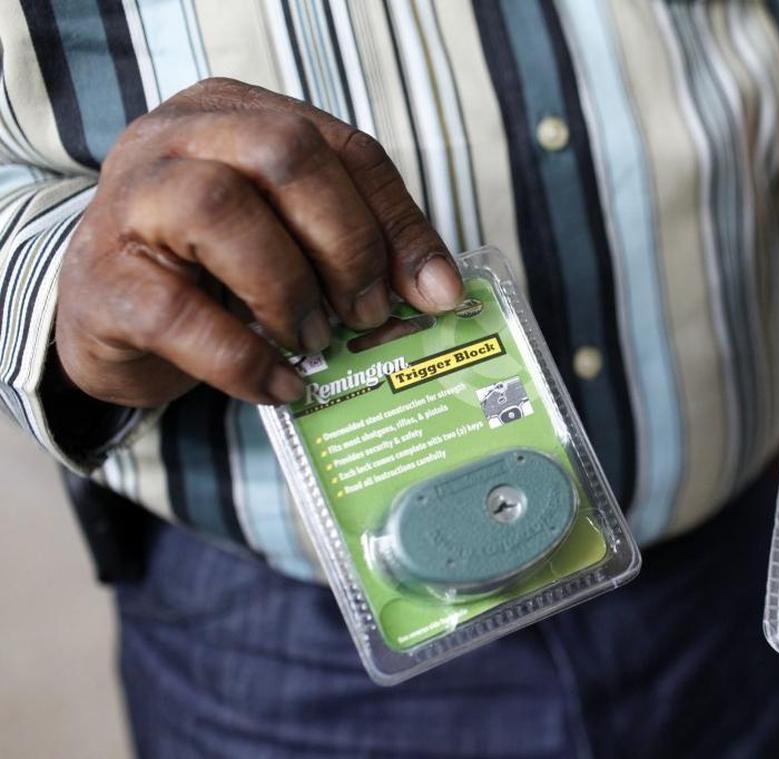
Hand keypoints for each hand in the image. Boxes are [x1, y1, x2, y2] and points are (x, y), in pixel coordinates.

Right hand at [56, 77, 462, 407]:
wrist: (105, 318)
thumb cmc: (213, 272)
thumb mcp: (289, 242)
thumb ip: (354, 247)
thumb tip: (439, 293)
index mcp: (239, 115)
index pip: (345, 147)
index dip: (400, 221)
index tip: (436, 291)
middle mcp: (179, 136)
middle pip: (285, 154)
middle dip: (348, 244)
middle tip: (368, 315)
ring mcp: (129, 200)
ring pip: (220, 210)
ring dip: (290, 290)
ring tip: (316, 342)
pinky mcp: (103, 280)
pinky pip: (179, 313)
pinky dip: (245, 359)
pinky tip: (281, 385)